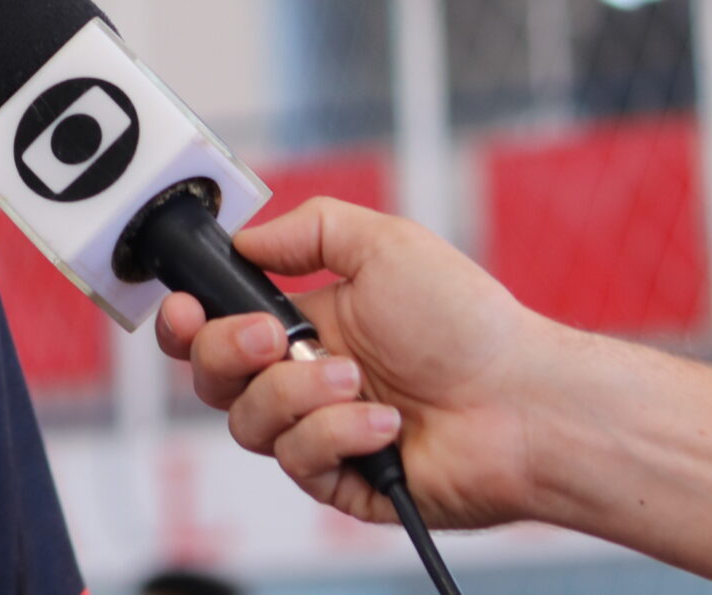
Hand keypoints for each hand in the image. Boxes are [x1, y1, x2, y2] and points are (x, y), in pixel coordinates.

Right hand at [153, 197, 564, 530]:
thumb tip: (248, 238)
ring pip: (247, 423)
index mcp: (305, 324)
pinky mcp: (342, 482)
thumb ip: (309, 229)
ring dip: (295, 395)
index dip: (185, 323)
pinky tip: (385, 423)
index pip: (215, 328)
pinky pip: (298, 462)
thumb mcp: (386, 245)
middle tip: (275, 337)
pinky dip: (337, 435)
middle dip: (225, 351)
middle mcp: (304, 380)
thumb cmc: (470, 323)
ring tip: (356, 380)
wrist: (526, 401)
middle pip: (211, 379)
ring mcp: (321, 433)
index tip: (185, 308)